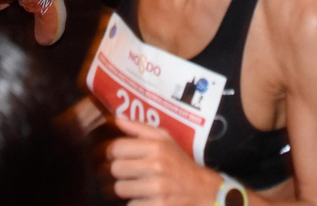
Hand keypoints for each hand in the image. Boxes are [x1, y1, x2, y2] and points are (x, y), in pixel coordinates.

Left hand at [104, 116, 219, 205]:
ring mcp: (156, 188)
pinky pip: (131, 205)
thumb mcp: (165, 140)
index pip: (117, 147)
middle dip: (121, 172)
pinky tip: (147, 199)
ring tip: (139, 187)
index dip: (113, 153)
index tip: (118, 157)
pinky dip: (137, 204)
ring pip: (120, 188)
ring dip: (128, 189)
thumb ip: (140, 128)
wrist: (202, 190)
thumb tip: (117, 119)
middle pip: (115, 169)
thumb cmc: (179, 163)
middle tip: (131, 173)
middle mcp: (156, 165)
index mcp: (156, 147)